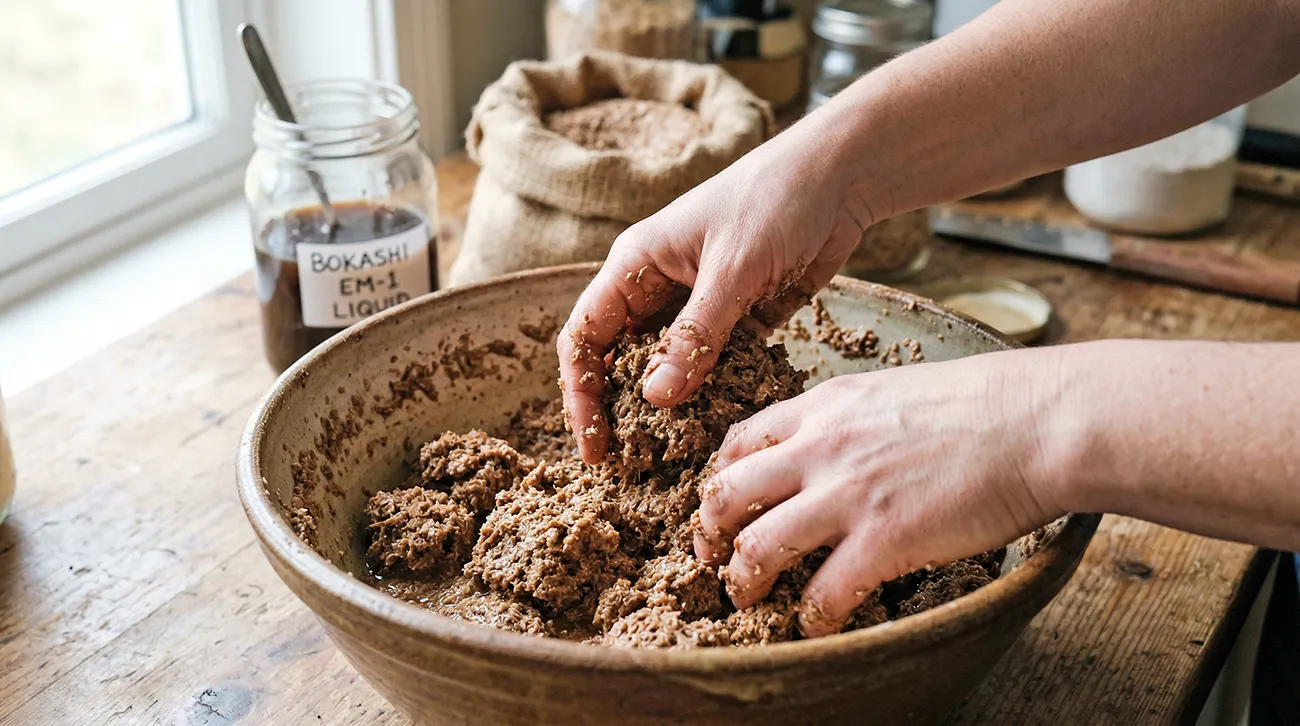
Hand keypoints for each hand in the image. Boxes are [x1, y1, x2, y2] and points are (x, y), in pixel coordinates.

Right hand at [557, 119, 875, 463]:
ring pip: (668, 369)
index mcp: (635, 265)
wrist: (841, 178)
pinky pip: (714, 366)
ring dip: (670, 409)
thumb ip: (695, 335)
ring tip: (674, 457)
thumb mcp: (733, 269)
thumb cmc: (775, 201)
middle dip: (618, 410)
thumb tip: (655, 400)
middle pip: (619, 360)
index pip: (585, 337)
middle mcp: (657, 289)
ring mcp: (697, 306)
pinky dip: (715, 394)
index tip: (596, 445)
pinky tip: (724, 425)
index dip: (581, 393)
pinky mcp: (737, 319)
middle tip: (628, 465)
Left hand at [694, 350, 1066, 637]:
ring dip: (743, 580)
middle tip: (713, 558)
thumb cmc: (986, 404)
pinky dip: (811, 619)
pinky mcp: (882, 540)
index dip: (719, 479)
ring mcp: (847, 494)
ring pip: (756, 547)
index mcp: (825, 407)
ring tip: (748, 598)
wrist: (1040, 420)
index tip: (722, 505)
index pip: (740, 442)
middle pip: (728, 494)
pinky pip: (822, 594)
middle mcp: (821, 447)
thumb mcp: (896, 390)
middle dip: (709, 532)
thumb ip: (854, 419)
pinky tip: (817, 627)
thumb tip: (841, 448)